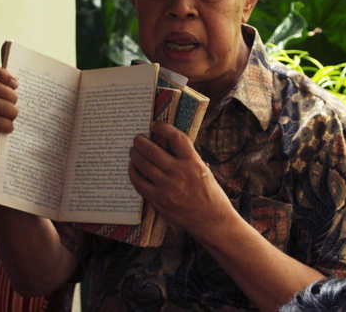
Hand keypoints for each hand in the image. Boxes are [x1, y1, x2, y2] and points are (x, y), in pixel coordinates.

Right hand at [0, 64, 18, 142]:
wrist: (2, 141)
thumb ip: (8, 75)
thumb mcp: (9, 94)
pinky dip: (5, 124)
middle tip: (16, 104)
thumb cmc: (7, 113)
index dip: (3, 74)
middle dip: (10, 96)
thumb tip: (6, 43)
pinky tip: (10, 128)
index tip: (16, 84)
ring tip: (14, 117)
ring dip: (10, 111)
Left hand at [128, 121, 234, 238]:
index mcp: (193, 163)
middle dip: (141, 141)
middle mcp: (180, 173)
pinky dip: (133, 173)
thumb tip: (169, 145)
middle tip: (137, 138)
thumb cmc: (211, 194)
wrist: (212, 221)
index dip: (162, 127)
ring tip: (133, 151)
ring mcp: (167, 188)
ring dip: (135, 154)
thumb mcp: (204, 171)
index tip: (154, 125)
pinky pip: (139, 183)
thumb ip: (188, 159)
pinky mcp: (159, 201)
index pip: (176, 138)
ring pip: (143, 165)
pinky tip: (133, 168)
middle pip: (152, 150)